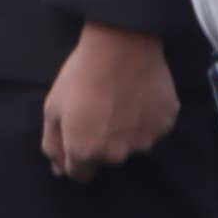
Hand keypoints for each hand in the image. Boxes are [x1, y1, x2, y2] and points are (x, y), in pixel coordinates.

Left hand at [41, 23, 177, 181]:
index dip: (76, 157)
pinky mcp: (164, 124)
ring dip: (126, 130)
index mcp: (84, 151)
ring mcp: (143, 141)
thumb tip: (58, 169)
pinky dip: (147, 117)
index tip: (80, 133)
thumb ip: (53, 144)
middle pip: (107, 158)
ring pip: (132, 143)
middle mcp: (115, 154)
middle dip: (102, 141)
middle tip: (100, 108)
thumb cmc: (81, 74)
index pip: (80, 174)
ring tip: (121, 98)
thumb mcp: (53, 107)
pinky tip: (139, 94)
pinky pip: (153, 127)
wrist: (121, 43)